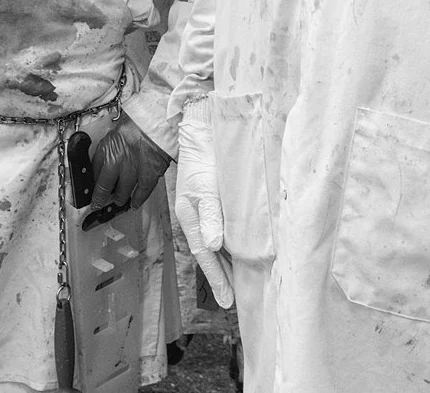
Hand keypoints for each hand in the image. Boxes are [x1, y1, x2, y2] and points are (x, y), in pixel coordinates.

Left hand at [90, 116, 172, 212]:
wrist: (157, 119)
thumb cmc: (139, 122)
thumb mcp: (116, 131)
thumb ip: (109, 147)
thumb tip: (102, 162)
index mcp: (106, 148)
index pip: (93, 171)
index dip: (91, 182)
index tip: (91, 188)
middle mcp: (116, 161)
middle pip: (103, 188)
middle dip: (99, 198)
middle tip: (98, 203)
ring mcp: (132, 170)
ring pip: (121, 193)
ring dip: (119, 199)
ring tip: (118, 200)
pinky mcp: (148, 175)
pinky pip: (141, 193)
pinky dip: (137, 200)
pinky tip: (134, 204)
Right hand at [170, 99, 233, 308]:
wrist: (203, 130)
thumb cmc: (205, 158)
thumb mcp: (207, 188)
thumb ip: (211, 217)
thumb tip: (212, 246)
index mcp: (190, 216)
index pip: (204, 254)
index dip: (217, 277)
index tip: (227, 300)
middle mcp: (196, 216)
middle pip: (209, 253)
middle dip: (221, 275)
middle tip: (232, 299)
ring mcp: (204, 209)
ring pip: (216, 243)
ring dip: (226, 262)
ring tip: (237, 282)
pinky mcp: (215, 201)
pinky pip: (222, 229)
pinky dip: (230, 244)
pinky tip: (239, 250)